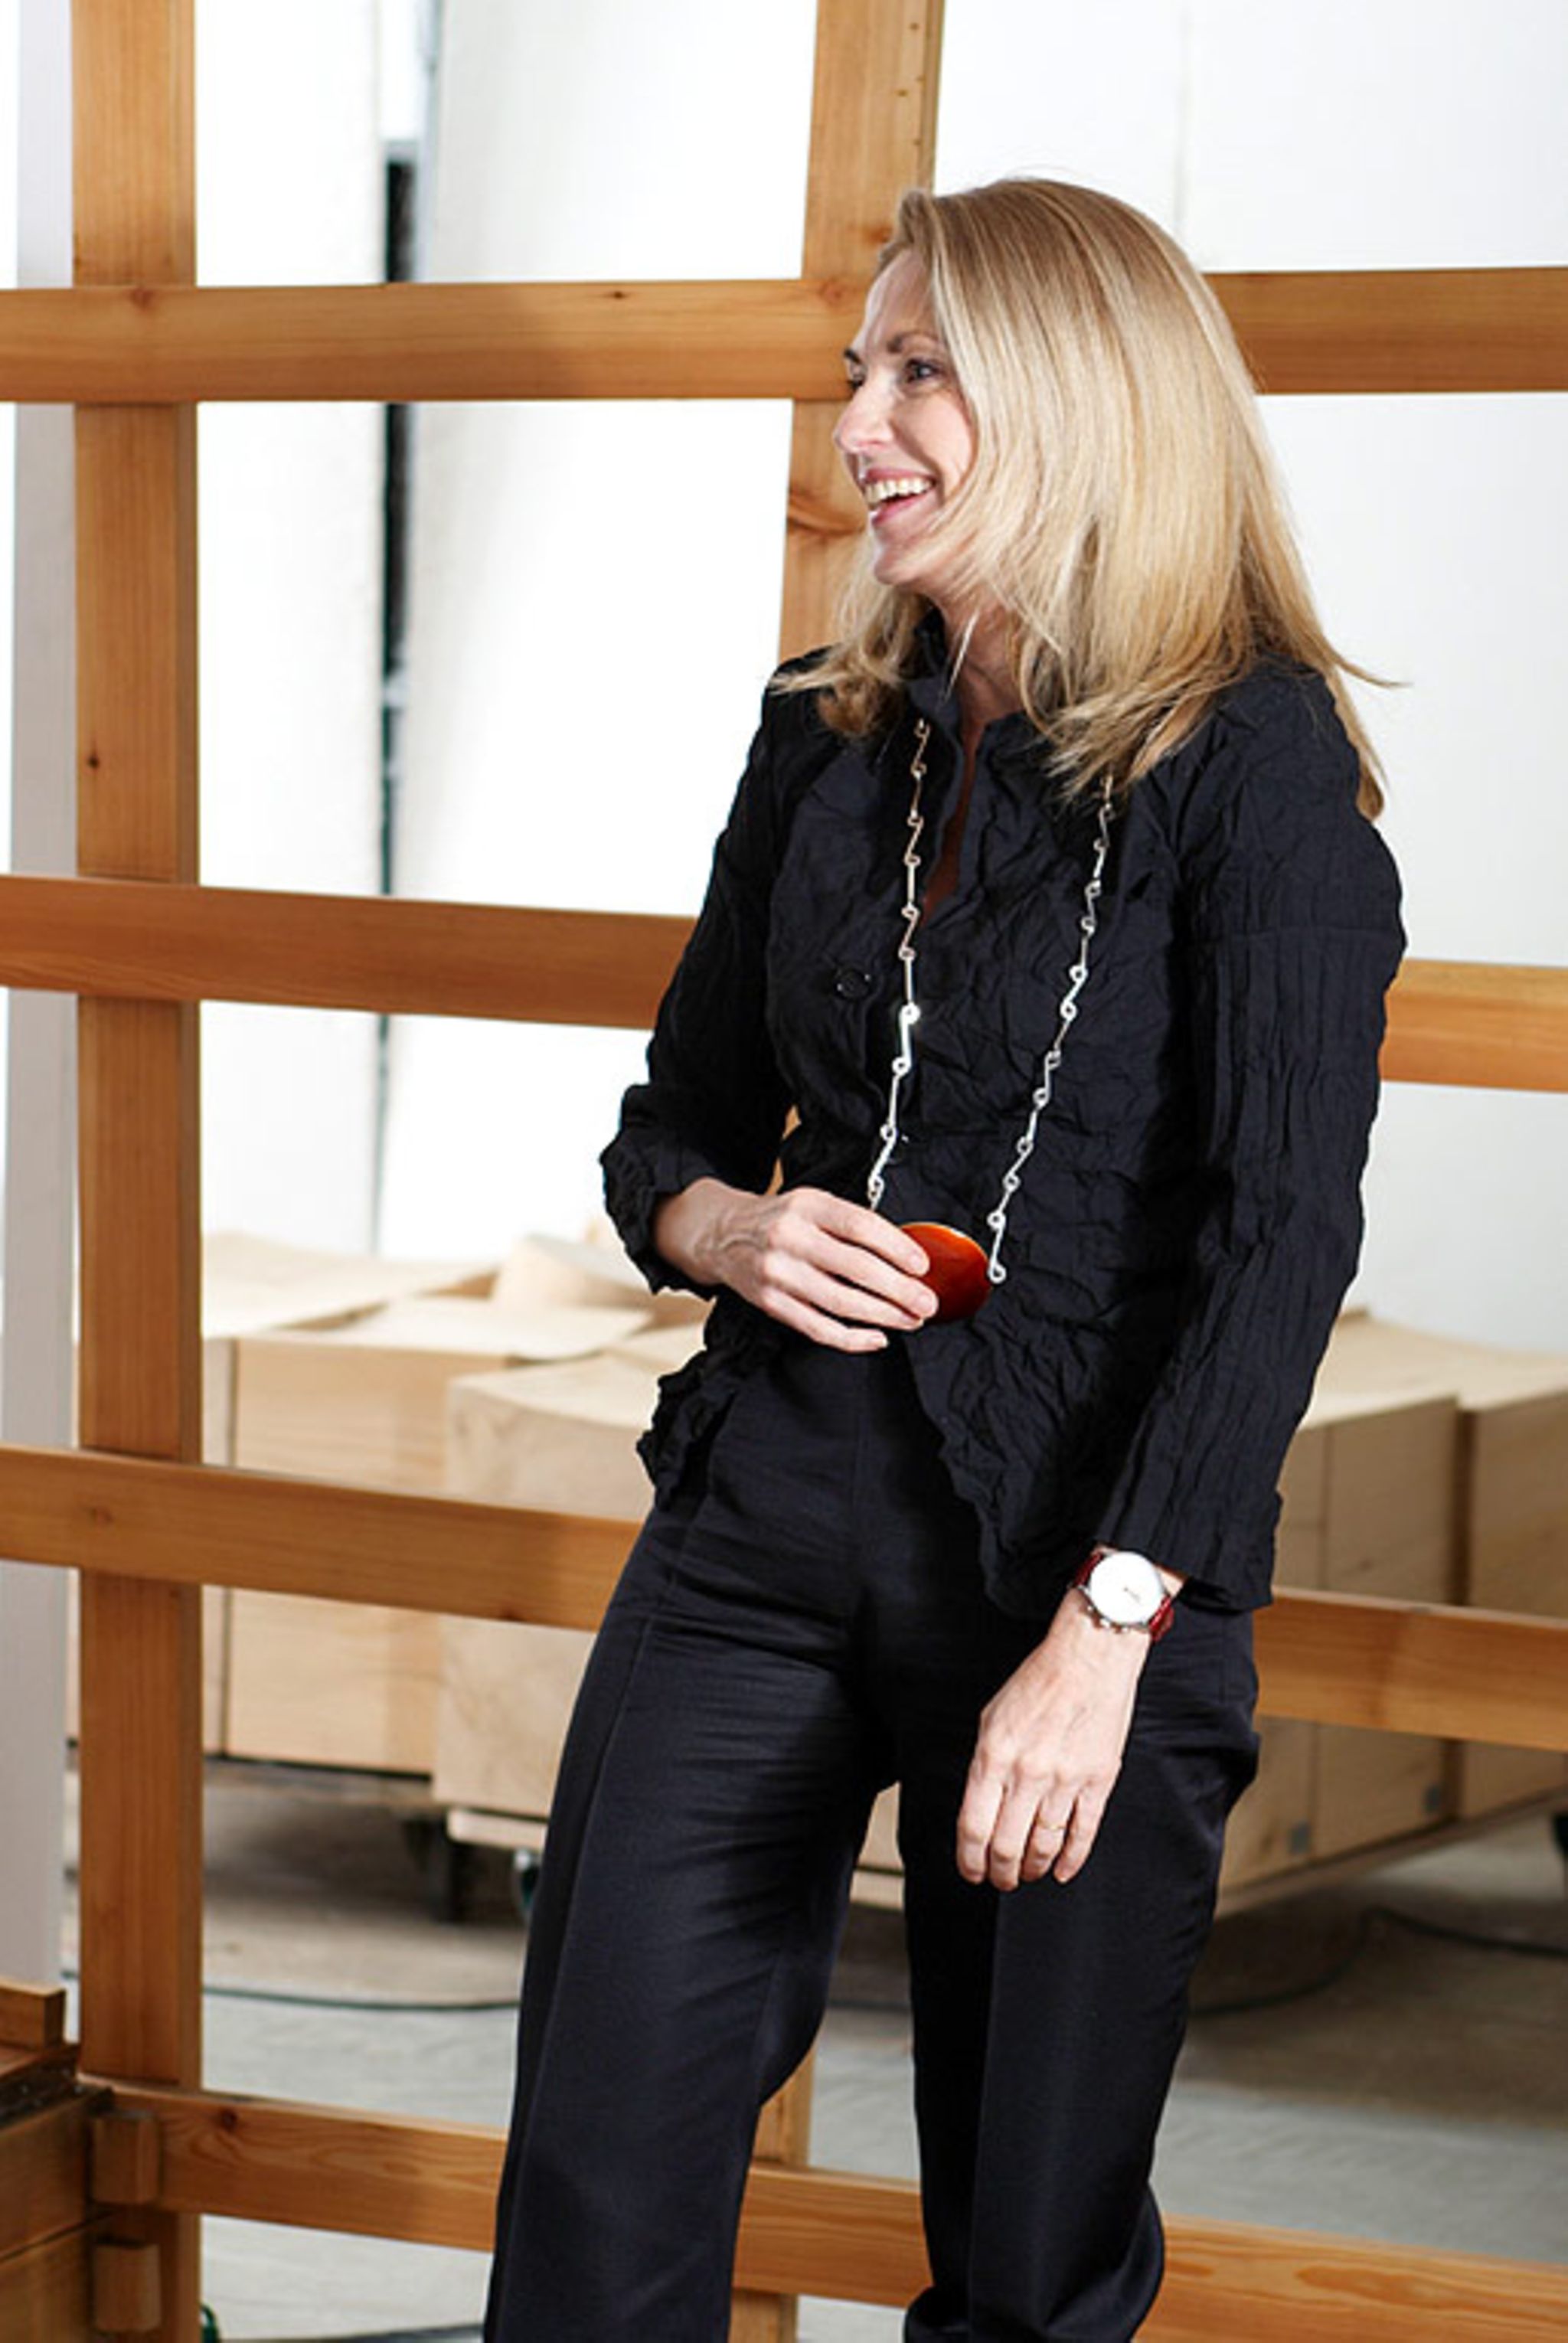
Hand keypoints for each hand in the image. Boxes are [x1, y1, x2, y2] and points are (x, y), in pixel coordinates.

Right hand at [653, 1178, 936, 1351]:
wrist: (723, 1235)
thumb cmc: (780, 1220)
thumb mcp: (813, 1204)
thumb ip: (851, 1224)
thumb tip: (905, 1256)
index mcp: (807, 1206)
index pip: (860, 1225)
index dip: (897, 1247)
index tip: (922, 1266)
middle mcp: (790, 1237)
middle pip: (856, 1268)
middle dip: (900, 1289)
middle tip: (927, 1302)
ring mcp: (778, 1273)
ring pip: (841, 1302)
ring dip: (884, 1315)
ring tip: (911, 1320)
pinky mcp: (771, 1303)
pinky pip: (819, 1328)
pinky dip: (853, 1338)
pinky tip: (877, 1337)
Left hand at [956, 1589, 1150, 1890]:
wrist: (1089, 1657)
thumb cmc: (1039, 1681)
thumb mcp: (991, 1718)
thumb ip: (984, 1765)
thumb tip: (980, 1809)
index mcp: (993, 1755)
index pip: (973, 1828)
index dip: (969, 1860)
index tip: (971, 1872)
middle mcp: (1027, 1773)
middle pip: (1006, 1846)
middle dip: (1000, 1873)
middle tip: (1000, 1879)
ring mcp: (1065, 1780)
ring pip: (1043, 1846)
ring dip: (1032, 1869)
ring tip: (1027, 1874)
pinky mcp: (1098, 1781)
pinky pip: (1083, 1834)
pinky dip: (1071, 1861)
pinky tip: (1061, 1871)